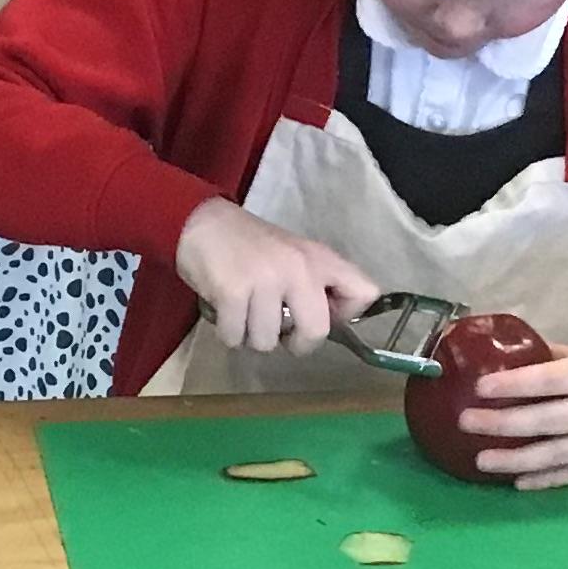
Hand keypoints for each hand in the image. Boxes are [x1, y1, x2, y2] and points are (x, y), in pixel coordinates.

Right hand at [174, 198, 379, 359]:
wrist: (202, 223)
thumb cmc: (250, 246)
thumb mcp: (294, 256)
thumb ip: (316, 285)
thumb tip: (331, 326)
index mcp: (320, 258)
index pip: (366, 293)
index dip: (346, 316)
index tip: (323, 315)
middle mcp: (299, 268)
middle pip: (316, 332)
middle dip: (297, 344)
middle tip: (280, 332)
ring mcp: (265, 280)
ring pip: (267, 342)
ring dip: (251, 336)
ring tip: (243, 312)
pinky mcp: (233, 292)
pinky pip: (235, 338)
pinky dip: (227, 333)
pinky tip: (224, 310)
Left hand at [461, 343, 567, 489]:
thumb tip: (532, 354)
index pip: (547, 382)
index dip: (509, 386)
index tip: (479, 388)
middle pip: (542, 422)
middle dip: (499, 424)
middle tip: (465, 422)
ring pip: (553, 456)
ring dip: (513, 459)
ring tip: (480, 460)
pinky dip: (546, 480)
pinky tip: (520, 482)